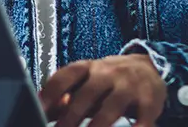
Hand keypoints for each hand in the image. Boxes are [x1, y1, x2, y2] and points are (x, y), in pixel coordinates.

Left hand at [38, 54, 166, 126]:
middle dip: (72, 115)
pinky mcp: (149, 100)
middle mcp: (107, 74)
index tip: (39, 109)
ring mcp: (129, 86)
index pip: (65, 77)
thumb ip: (64, 96)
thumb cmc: (109, 80)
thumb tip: (40, 109)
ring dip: (98, 125)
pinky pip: (143, 116)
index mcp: (87, 69)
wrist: (149, 67)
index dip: (50, 93)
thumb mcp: (86, 82)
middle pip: (87, 93)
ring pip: (112, 106)